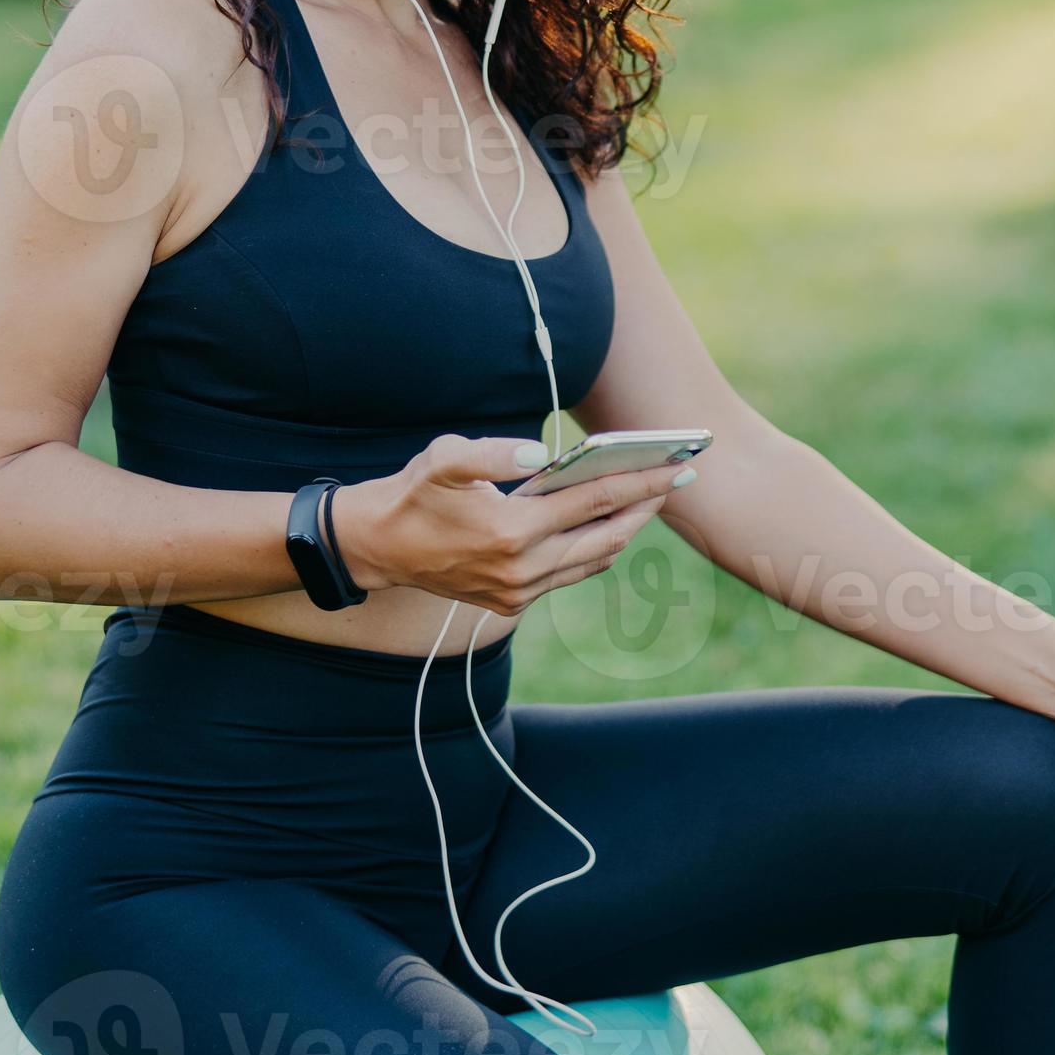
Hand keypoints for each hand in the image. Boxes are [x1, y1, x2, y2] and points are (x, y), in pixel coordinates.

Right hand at [332, 432, 692, 615]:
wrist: (376, 550)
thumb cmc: (412, 495)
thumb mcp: (443, 459)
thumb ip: (492, 451)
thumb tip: (540, 451)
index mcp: (512, 530)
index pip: (595, 500)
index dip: (641, 481)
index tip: (676, 466)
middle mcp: (523, 568)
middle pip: (608, 535)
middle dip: (647, 506)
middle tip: (678, 480)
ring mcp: (520, 591)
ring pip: (594, 559)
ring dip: (625, 530)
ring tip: (649, 499)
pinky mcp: (513, 603)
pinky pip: (570, 575)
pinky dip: (596, 549)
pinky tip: (608, 527)